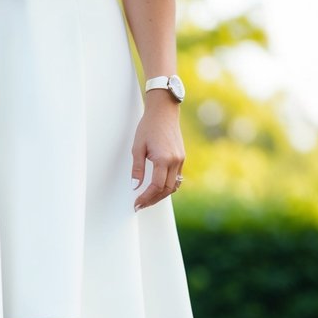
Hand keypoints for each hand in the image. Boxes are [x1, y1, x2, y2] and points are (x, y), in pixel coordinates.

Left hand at [131, 92, 184, 211]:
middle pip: (166, 189)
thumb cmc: (148, 127)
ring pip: (173, 186)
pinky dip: (167, 186)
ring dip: (161, 195)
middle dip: (152, 200)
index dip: (145, 198)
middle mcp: (175, 161)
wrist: (164, 112)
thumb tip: (135, 186)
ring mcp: (181, 160)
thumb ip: (137, 169)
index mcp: (164, 159)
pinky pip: (176, 178)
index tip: (136, 204)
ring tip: (147, 200)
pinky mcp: (181, 158)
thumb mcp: (137, 148)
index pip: (155, 186)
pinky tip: (158, 189)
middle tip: (140, 205)